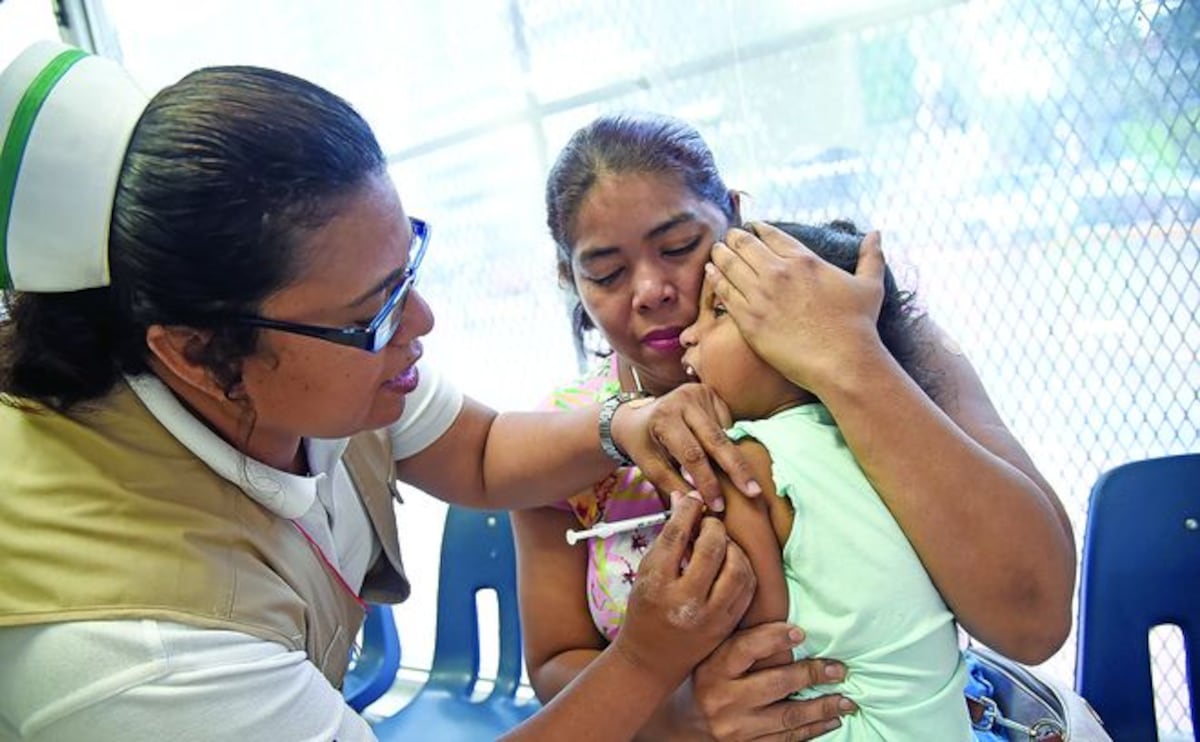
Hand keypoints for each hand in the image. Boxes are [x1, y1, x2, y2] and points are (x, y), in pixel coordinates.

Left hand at [610, 382, 762, 507]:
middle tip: (754, 492)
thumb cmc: (643, 442)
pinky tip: (721, 453)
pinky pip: (726, 426)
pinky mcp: (711, 394)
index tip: (718, 504)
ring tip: (743, 481)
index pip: (692, 454)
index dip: (708, 481)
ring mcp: (700, 394)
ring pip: (725, 434)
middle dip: (737, 469)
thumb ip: (674, 484)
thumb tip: (700, 502)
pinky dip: (727, 444)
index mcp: (664, 418)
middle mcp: (683, 400)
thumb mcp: (649, 465)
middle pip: (717, 440)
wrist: (638, 414)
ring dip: (732, 460)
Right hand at [612, 492, 755, 689]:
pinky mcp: (727, 624)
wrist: (652, 659)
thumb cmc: (646, 610)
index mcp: (657, 584)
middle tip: (709, 523)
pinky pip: (746, 587)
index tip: (693, 499)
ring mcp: (710, 615)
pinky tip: (732, 561)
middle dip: (713, 526)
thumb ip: (667, 539)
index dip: (688, 510)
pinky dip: (743, 567)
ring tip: (722, 543)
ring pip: (737, 567)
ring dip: (733, 547)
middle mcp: (685, 600)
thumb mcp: (646, 573)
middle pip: (711, 547)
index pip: (677, 535)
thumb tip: (684, 499)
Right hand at [692, 623, 856, 740]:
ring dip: (823, 708)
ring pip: (788, 718)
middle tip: (840, 669)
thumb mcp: (708, 657)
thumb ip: (737, 642)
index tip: (800, 632)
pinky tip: (831, 720)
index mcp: (712, 671)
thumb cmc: (701, 681)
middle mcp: (724, 700)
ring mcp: (737, 729)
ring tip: (847, 700)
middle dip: (812, 675)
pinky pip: (787, 740)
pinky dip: (813, 730)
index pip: (744, 649)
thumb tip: (781, 618)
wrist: (679, 726)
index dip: (774, 638)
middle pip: (775, 684)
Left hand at [707, 223, 887, 395]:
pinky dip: (715, 279)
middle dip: (734, 238)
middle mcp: (778, 272)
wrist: (842, 361)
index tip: (752, 228)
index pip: (771, 234)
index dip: (758, 229)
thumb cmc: (859, 326)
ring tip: (716, 252)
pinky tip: (711, 274)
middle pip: (745, 245)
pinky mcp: (748, 319)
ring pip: (729, 265)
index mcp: (804, 260)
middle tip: (728, 238)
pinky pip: (723, 292)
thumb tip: (877, 233)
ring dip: (720, 254)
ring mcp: (760, 295)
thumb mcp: (869, 285)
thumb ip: (871, 256)